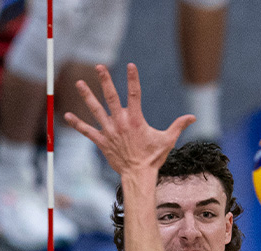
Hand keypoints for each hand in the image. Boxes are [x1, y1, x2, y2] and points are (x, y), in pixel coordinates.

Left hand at [63, 63, 194, 176]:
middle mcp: (121, 122)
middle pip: (111, 97)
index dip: (133, 79)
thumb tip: (193, 117)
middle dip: (105, 81)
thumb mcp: (168, 140)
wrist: (138, 175)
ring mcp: (109, 131)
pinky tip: (66, 115)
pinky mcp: (102, 141)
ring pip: (96, 110)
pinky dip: (77, 124)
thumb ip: (178, 126)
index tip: (130, 65)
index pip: (135, 94)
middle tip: (100, 67)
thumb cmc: (153, 158)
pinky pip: (88, 131)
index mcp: (136, 120)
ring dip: (87, 96)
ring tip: (79, 83)